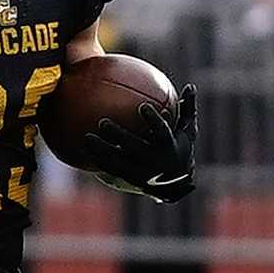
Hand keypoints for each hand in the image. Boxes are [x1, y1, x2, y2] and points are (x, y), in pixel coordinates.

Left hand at [82, 84, 196, 202]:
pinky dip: (97, 159)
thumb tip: (190, 86)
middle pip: (133, 147)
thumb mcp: (188, 132)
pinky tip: (83, 149)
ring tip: (87, 137)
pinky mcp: (128, 178)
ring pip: (117, 160)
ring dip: (101, 149)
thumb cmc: (180, 151)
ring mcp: (139, 172)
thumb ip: (188, 110)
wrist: (174, 186)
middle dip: (118, 135)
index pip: (162, 132)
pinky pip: (109, 169)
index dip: (153, 120)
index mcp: (168, 147)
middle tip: (103, 122)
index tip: (143, 107)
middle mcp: (153, 161)